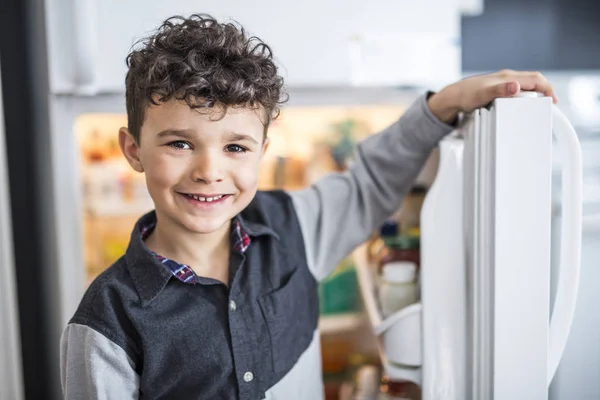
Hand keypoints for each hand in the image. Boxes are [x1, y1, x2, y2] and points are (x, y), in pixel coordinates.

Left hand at [428, 70, 557, 123]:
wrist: (453, 97)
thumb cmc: (466, 95)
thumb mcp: (484, 95)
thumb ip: (500, 90)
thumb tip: (517, 86)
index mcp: (508, 77)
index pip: (536, 79)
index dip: (547, 89)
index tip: (552, 101)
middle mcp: (507, 78)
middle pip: (533, 82)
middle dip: (544, 92)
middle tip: (548, 107)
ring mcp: (503, 83)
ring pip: (525, 86)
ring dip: (534, 95)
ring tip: (538, 108)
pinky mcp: (498, 89)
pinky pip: (517, 91)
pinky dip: (524, 98)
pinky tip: (522, 106)